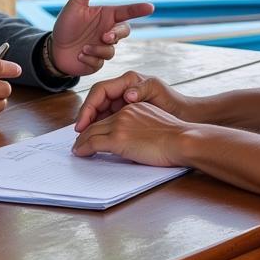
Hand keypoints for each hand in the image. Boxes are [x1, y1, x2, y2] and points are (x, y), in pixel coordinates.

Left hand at [51, 0, 153, 73]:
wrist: (54, 50)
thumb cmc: (66, 25)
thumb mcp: (76, 4)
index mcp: (107, 16)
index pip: (126, 11)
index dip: (138, 9)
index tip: (150, 7)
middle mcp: (108, 31)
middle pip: (124, 32)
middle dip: (117, 34)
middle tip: (105, 36)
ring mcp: (104, 48)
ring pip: (111, 50)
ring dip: (97, 49)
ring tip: (83, 48)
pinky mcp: (98, 63)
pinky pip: (100, 63)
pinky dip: (89, 59)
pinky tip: (79, 55)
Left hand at [72, 102, 191, 167]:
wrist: (182, 139)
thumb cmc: (176, 137)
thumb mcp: (155, 123)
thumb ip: (140, 125)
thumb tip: (133, 139)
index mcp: (134, 107)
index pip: (108, 115)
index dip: (96, 124)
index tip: (91, 132)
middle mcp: (124, 112)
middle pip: (96, 122)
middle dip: (85, 133)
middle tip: (78, 142)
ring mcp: (120, 125)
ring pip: (91, 132)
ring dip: (81, 142)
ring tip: (76, 150)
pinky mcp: (118, 139)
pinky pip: (93, 143)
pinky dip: (83, 148)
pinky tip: (80, 153)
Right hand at [74, 70, 191, 132]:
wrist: (186, 114)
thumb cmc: (173, 102)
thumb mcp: (156, 91)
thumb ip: (140, 90)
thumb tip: (127, 95)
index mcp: (128, 79)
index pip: (99, 91)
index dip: (88, 107)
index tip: (82, 123)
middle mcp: (123, 88)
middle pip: (97, 100)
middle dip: (86, 116)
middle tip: (79, 134)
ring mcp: (124, 99)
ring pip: (101, 110)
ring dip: (92, 123)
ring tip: (84, 138)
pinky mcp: (127, 111)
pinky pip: (109, 117)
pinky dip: (101, 126)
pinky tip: (97, 138)